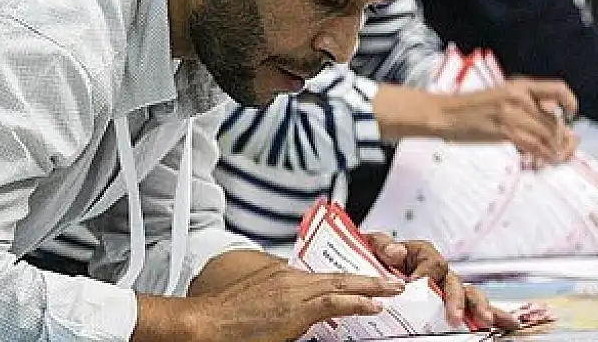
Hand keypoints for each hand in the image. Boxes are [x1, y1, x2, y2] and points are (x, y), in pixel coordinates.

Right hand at [170, 264, 404, 341]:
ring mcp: (293, 292)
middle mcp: (290, 279)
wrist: (204, 323)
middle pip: (338, 275)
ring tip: (392, 291)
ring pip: (340, 285)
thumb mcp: (259, 299)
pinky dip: (356, 302)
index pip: (325, 273)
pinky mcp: (293, 310)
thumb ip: (282, 299)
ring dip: (370, 287)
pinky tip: (373, 306)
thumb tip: (300, 311)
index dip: (350, 278)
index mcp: (282, 275)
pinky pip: (332, 303)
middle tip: (393, 281)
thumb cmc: (226, 317)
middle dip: (368, 278)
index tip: (369, 281)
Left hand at [364, 231, 517, 331]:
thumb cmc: (379, 256)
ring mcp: (447, 287)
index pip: (430, 261)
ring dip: (478, 306)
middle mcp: (439, 271)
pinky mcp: (451, 302)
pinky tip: (507, 322)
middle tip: (453, 315)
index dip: (425, 272)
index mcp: (422, 254)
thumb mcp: (376, 246)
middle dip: (456, 299)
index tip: (415, 285)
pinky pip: (473, 306)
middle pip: (454, 281)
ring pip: (469, 294)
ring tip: (485, 320)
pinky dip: (492, 313)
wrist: (376, 266)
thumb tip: (395, 251)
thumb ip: (383, 245)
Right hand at [430, 78, 578, 164]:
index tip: (572, 114)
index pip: (557, 89)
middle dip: (562, 137)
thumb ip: (523, 103)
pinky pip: (534, 145)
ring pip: (547, 134)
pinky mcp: (505, 130)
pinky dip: (544, 155)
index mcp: (519, 86)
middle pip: (554, 119)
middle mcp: (519, 97)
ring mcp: (512, 113)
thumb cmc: (469, 108)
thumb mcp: (500, 97)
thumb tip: (548, 116)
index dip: (570, 101)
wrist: (444, 114)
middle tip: (564, 148)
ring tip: (555, 157)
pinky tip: (544, 159)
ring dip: (555, 149)